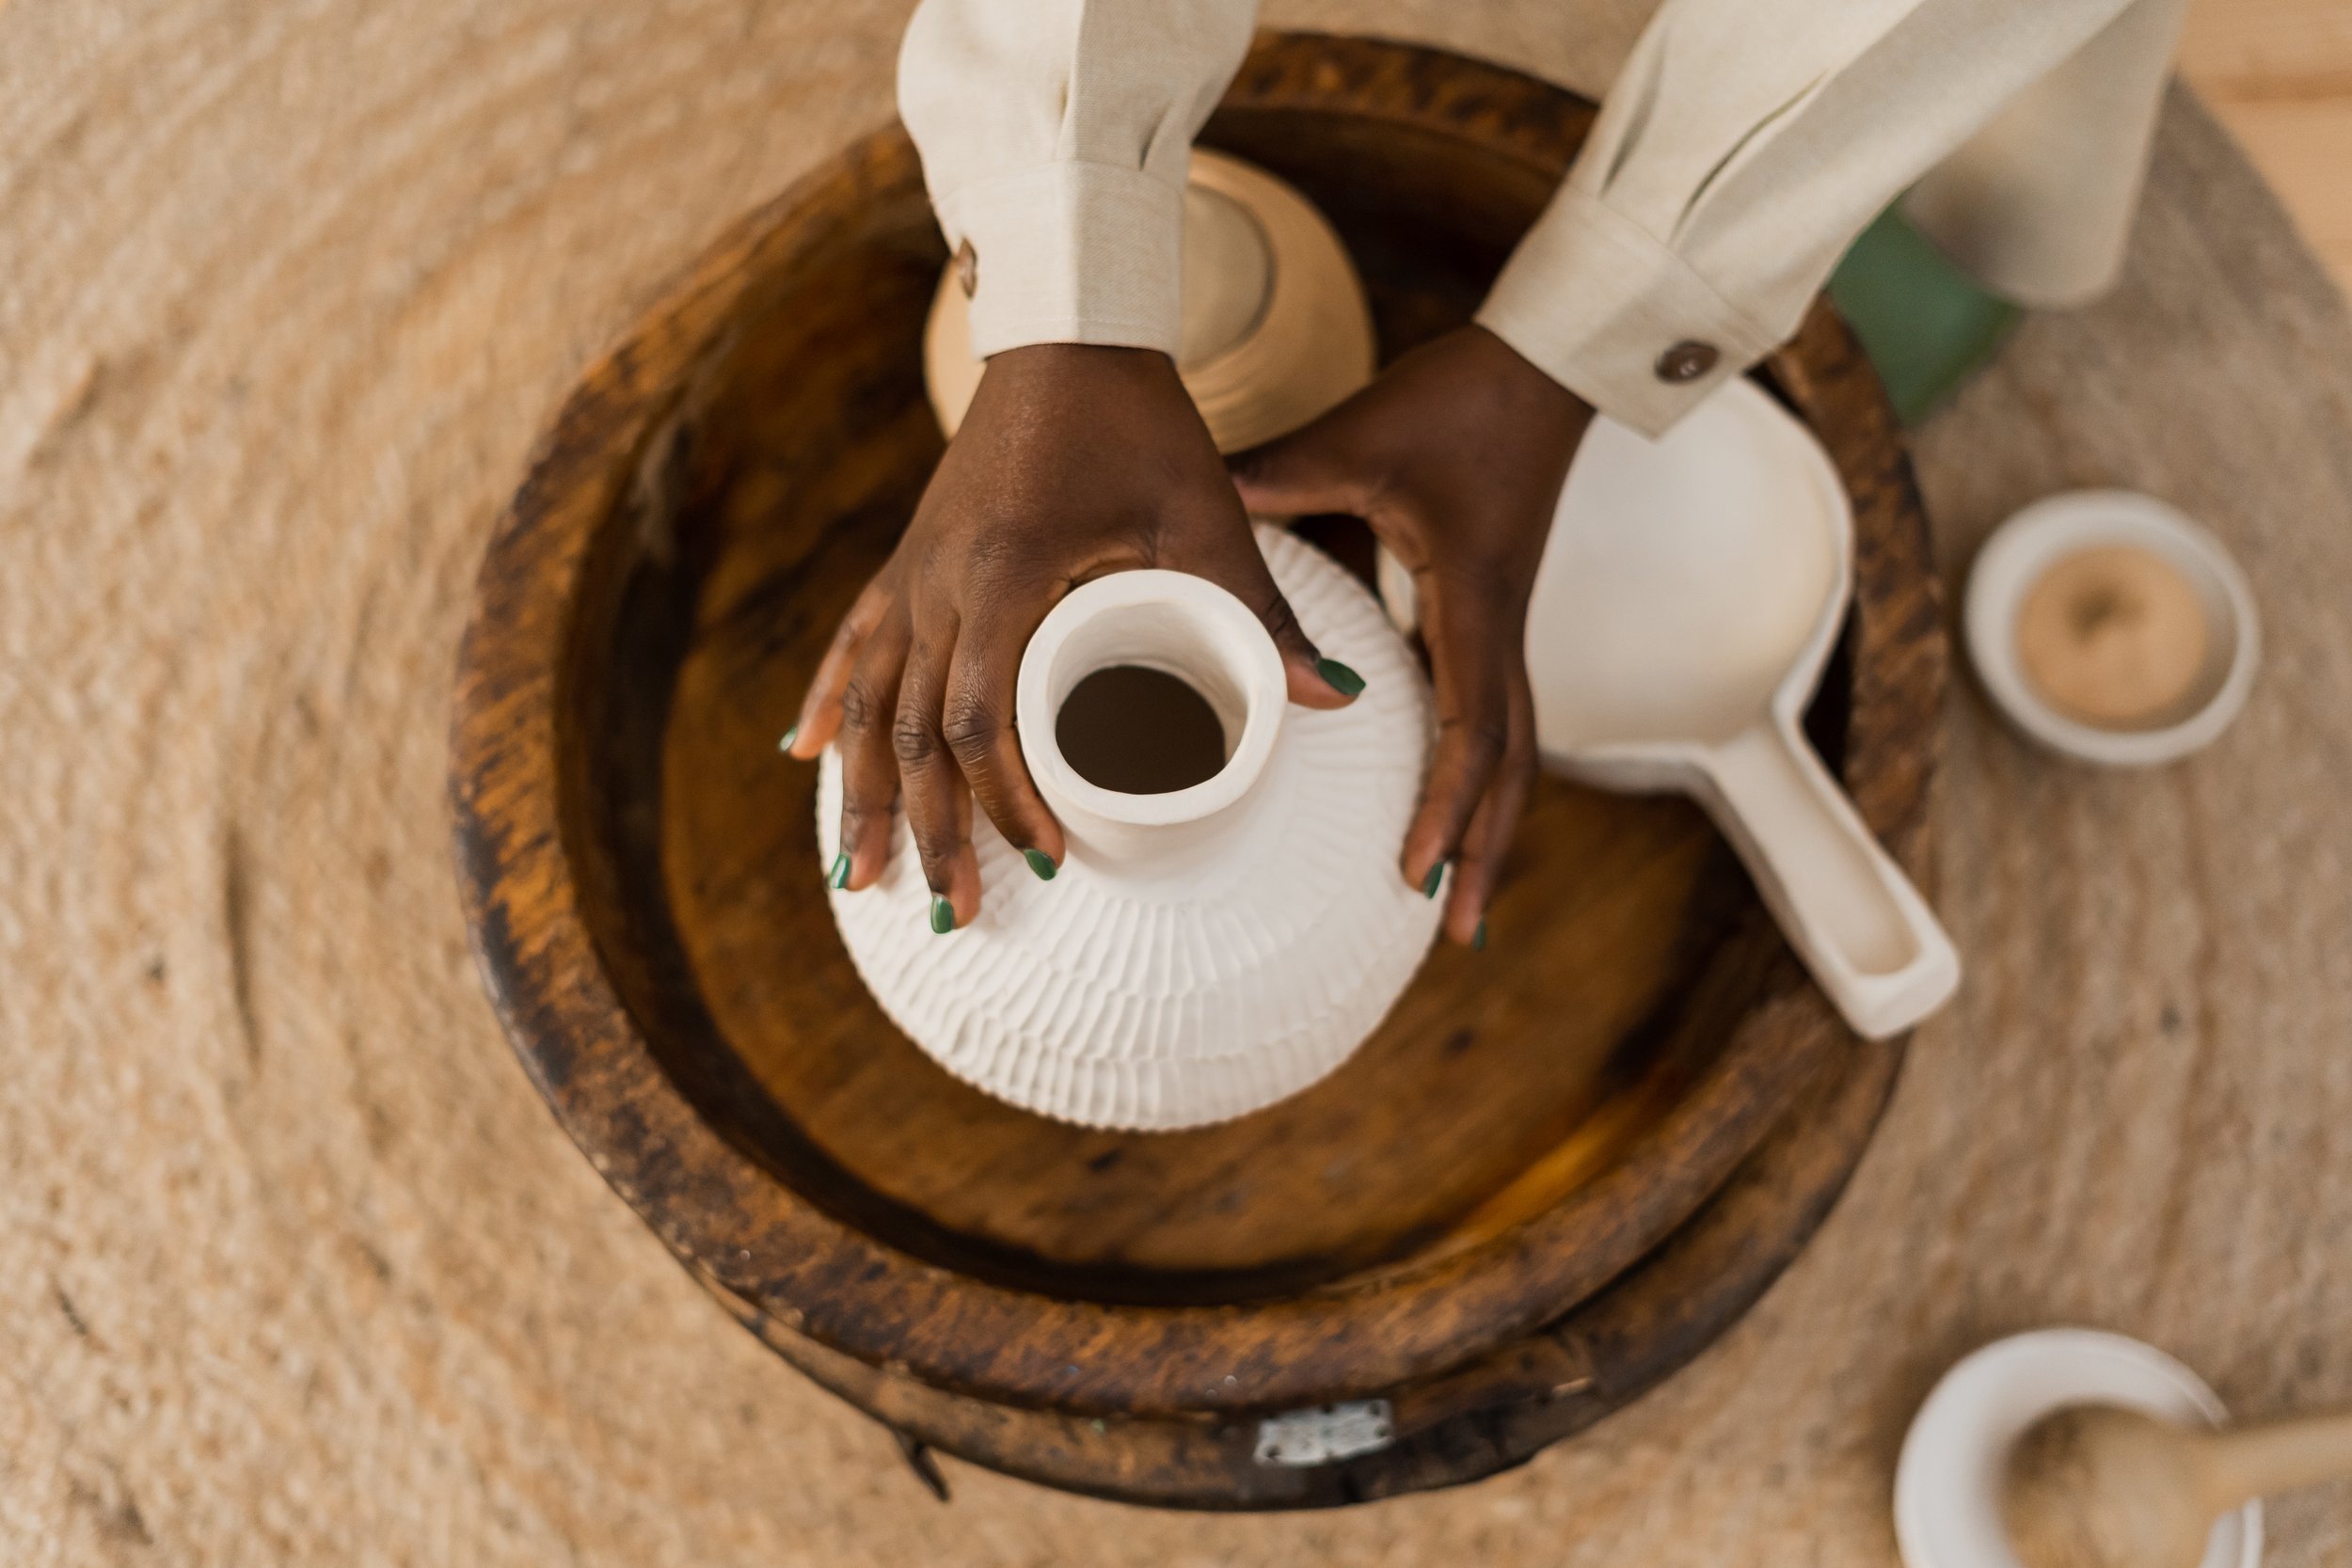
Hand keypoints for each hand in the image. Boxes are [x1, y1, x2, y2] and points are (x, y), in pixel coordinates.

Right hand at [783, 342, 1359, 928]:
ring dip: (863, 795)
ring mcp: (912, 570)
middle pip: (914, 733)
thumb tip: (1333, 701)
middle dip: (929, 831)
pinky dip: (829, 707)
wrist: (1068, 328)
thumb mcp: (1205, 514)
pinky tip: (804, 759)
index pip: (982, 717)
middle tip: (956, 912)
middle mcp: (938, 580)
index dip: (1004, 800)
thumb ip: (1259, 609)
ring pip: (867, 704)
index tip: (1044, 859)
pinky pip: (851, 646)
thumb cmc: (1140, 420)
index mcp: (1006, 573)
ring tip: (860, 881)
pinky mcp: (907, 558)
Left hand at [1231, 326, 1592, 946]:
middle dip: (1486, 850)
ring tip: (1462, 902)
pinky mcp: (1496, 610)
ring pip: (1515, 749)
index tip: (1417, 874)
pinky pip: (1497, 712)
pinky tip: (1443, 801)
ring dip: (1492, 824)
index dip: (1449, 807)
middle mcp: (1502, 627)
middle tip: (1457, 935)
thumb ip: (1271, 481)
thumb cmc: (1458, 398)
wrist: (1548, 360)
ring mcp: (1507, 623)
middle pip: (1512, 767)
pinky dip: (1477, 772)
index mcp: (1473, 602)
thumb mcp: (1356, 440)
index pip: (1473, 729)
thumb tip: (1185, 511)